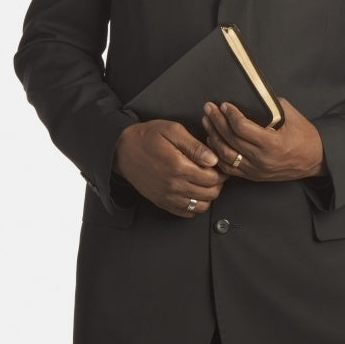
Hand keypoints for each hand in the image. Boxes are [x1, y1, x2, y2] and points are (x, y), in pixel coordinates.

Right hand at [113, 120, 227, 217]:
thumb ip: (194, 145)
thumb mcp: (172, 130)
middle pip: (210, 193)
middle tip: (215, 172)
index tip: (220, 164)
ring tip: (205, 181)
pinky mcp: (162, 202)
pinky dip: (195, 205)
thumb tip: (213, 159)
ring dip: (208, 195)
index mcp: (178, 166)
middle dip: (218, 183)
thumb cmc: (147, 137)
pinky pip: (186, 213)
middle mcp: (173, 185)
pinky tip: (193, 191)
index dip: (221, 171)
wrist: (122, 150)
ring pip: (201, 206)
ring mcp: (167, 197)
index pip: (213, 178)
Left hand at [202, 98, 327, 181]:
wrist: (315, 159)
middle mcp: (261, 158)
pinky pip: (229, 168)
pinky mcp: (253, 176)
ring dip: (213, 137)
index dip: (230, 115)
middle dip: (216, 121)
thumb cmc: (304, 135)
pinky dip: (218, 155)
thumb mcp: (291, 115)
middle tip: (208, 108)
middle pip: (230, 139)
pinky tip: (213, 142)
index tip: (224, 104)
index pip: (242, 128)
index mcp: (272, 143)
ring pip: (226, 155)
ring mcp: (256, 170)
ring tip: (207, 122)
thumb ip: (271, 105)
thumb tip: (252, 94)